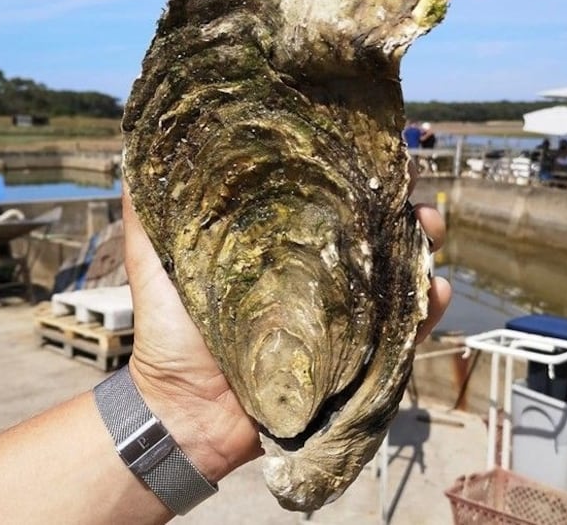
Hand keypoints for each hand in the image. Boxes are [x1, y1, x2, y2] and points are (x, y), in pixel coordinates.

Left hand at [121, 179, 450, 483]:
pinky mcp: (355, 363)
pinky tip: (435, 293)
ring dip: (422, 251)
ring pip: (396, 277)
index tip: (374, 152)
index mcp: (278, 249)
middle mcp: (315, 279)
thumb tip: (131, 152)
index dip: (353, 178)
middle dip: (400, 208)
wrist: (182, 413)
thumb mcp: (154, 264)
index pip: (325, 204)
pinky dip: (427, 314)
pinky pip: (402, 337)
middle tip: (411, 194)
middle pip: (371, 234)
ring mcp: (339, 320)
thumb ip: (148, 215)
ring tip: (430, 229)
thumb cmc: (168, 336)